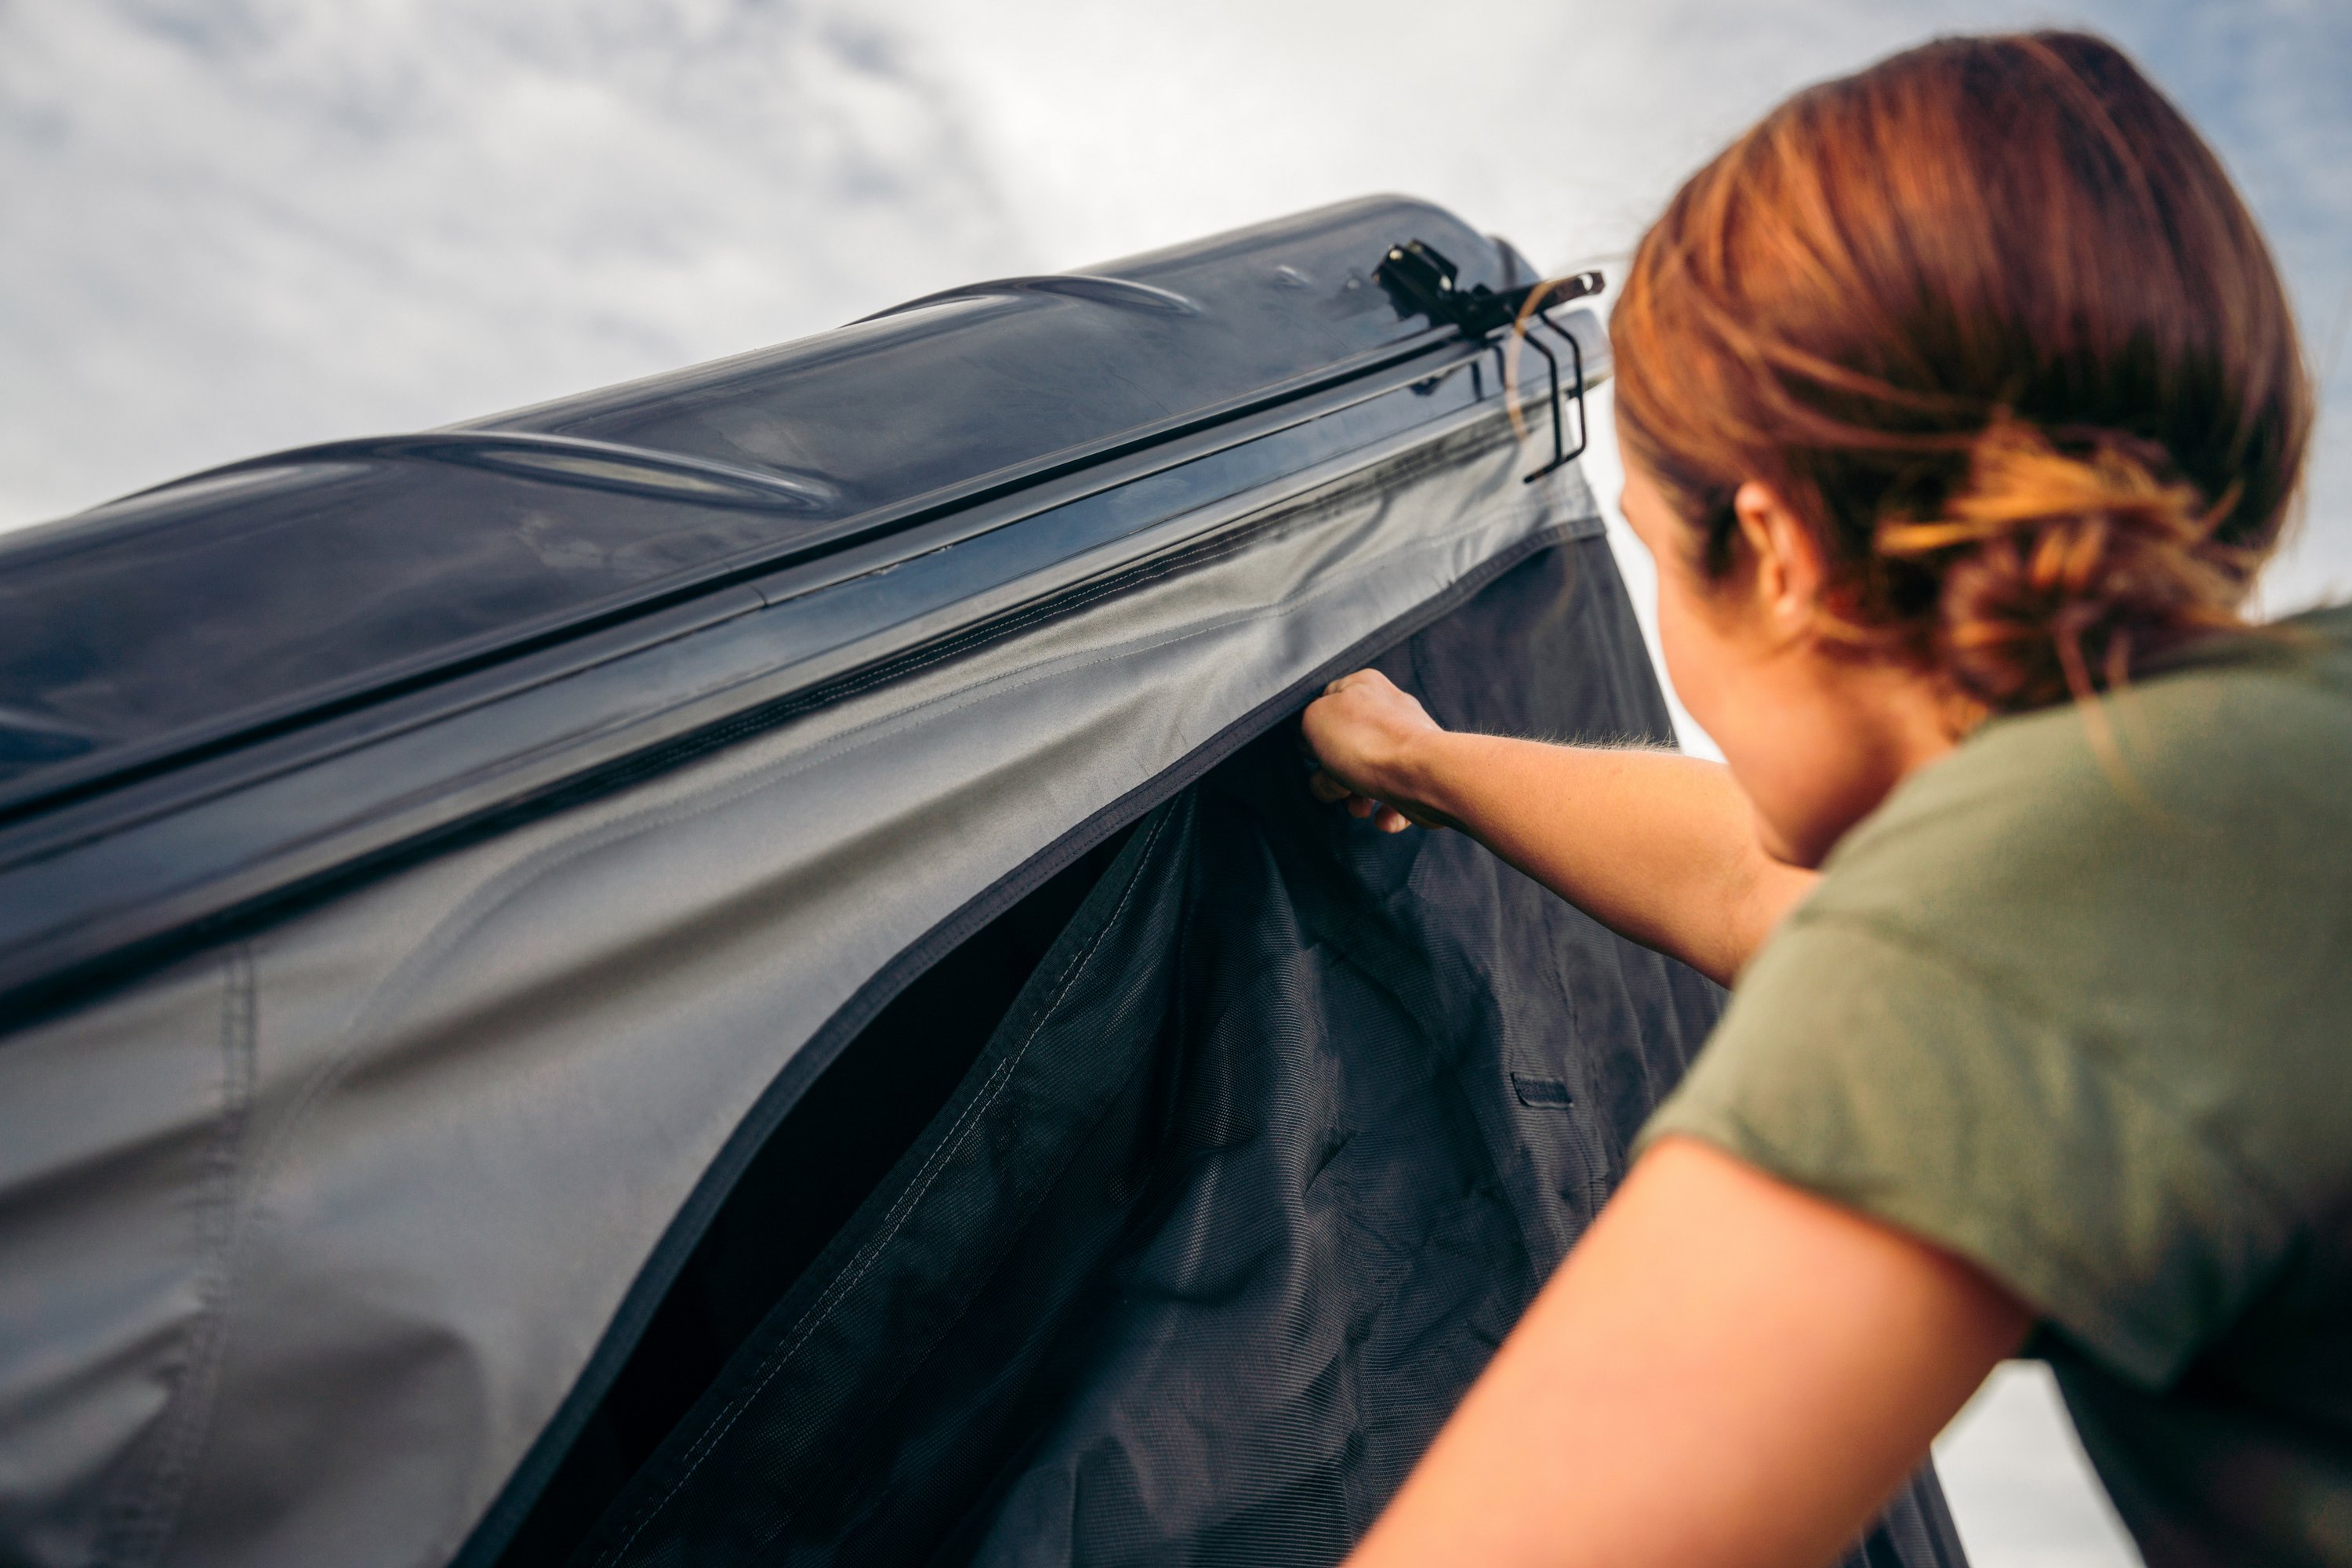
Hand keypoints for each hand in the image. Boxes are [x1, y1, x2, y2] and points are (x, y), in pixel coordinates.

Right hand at [1300, 669, 1457, 832]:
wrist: (1424, 775)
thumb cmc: (1368, 743)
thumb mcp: (1313, 718)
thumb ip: (1304, 722)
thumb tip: (1313, 743)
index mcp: (1364, 686)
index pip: (1326, 704)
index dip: (1313, 732)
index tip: (1313, 754)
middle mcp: (1389, 710)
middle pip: (1346, 746)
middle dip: (1334, 774)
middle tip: (1335, 784)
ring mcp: (1408, 743)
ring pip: (1369, 774)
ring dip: (1357, 798)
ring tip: (1360, 808)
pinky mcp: (1423, 775)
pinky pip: (1396, 797)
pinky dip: (1386, 812)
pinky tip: (1382, 817)